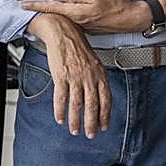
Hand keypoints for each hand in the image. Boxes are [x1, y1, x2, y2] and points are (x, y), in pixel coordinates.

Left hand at [22, 0, 149, 33]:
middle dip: (44, 7)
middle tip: (31, 3)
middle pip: (56, 12)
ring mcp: (83, 25)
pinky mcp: (88, 26)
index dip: (35, 6)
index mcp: (77, 13)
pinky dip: (71, 13)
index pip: (51, 8)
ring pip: (65, 15)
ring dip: (58, 10)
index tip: (23, 5)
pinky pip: (75, 18)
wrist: (131, 18)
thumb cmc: (117, 6)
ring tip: (53, 4)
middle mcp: (77, 21)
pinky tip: (73, 9)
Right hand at [28, 13, 110, 137]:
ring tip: (74, 130)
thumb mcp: (93, 61)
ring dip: (75, 120)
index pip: (106, 100)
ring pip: (77, 104)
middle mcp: (89, 77)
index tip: (103, 127)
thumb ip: (96, 78)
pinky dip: (60, 110)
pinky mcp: (61, 75)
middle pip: (92, 106)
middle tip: (90, 134)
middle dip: (91, 123)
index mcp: (100, 74)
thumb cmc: (76, 46)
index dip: (105, 115)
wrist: (62, 31)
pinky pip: (61, 97)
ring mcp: (75, 77)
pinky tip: (60, 118)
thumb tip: (98, 94)